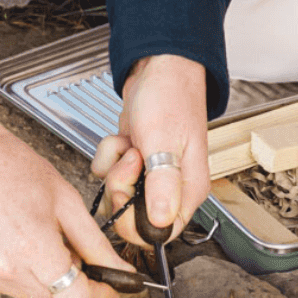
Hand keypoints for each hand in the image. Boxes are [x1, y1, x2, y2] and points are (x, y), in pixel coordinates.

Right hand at [0, 108, 131, 297]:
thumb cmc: (13, 168)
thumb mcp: (66, 200)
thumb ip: (94, 241)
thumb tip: (118, 268)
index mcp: (32, 248)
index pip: (74, 297)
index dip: (99, 294)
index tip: (111, 286)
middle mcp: (5, 270)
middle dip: (77, 282)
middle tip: (83, 253)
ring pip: (35, 294)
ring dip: (50, 276)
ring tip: (46, 237)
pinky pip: (11, 286)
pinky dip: (26, 272)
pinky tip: (24, 242)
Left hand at [92, 54, 208, 246]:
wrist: (158, 64)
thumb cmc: (171, 94)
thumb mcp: (163, 141)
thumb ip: (161, 185)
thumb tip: (160, 224)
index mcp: (189, 189)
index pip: (159, 232)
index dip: (135, 221)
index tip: (128, 192)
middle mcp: (172, 186)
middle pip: (133, 215)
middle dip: (121, 187)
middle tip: (130, 160)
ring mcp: (152, 173)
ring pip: (118, 194)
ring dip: (113, 168)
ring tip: (130, 143)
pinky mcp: (135, 161)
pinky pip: (109, 174)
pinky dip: (109, 155)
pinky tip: (125, 136)